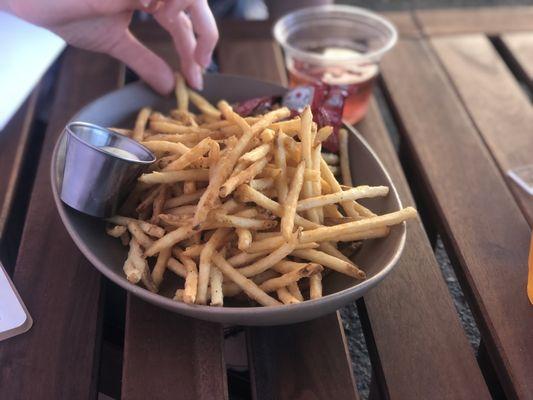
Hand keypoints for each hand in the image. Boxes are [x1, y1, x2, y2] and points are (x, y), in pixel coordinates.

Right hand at [3, 0, 218, 92]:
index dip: (194, 49)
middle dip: (206, 34)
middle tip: (199, 67)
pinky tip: (154, 8)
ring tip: (173, 30)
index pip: (183, 21)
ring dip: (191, 15)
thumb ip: (144, 61)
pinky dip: (165, 0)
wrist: (31, 1)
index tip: (196, 80)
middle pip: (194, 2)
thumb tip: (167, 87)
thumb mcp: (114, 41)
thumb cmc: (68, 11)